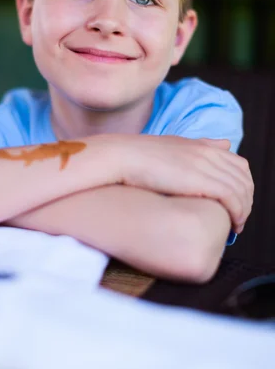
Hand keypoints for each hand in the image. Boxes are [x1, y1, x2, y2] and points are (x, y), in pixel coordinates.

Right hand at [112, 134, 252, 234]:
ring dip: (244, 211)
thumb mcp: (174, 146)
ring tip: (236, 226)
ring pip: (241, 191)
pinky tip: (232, 226)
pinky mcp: (201, 180)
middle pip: (244, 179)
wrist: (122, 156)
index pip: (239, 165)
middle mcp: (209, 153)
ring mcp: (206, 165)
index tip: (235, 203)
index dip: (243, 186)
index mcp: (203, 145)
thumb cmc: (140, 155)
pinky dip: (238, 214)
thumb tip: (225, 142)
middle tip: (238, 218)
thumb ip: (201, 145)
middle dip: (246, 200)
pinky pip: (232, 199)